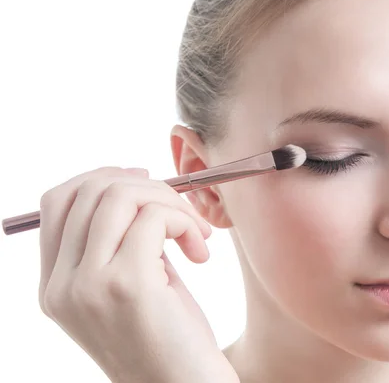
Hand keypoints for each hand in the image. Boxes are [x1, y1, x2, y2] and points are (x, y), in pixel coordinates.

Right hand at [37, 167, 239, 382]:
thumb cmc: (167, 339)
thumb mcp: (130, 286)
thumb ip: (119, 240)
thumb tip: (132, 182)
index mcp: (56, 285)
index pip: (58, 203)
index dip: (103, 178)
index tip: (145, 182)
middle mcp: (62, 286)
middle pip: (88, 190)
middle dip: (144, 185)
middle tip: (179, 207)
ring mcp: (88, 285)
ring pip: (120, 195)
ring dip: (170, 201)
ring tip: (195, 233)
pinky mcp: (126, 284)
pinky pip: (154, 218)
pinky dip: (185, 221)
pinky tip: (201, 252)